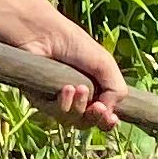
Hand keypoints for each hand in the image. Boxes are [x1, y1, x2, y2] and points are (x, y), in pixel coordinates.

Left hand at [0, 0, 127, 127]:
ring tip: (80, 88)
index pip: (102, 116)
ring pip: (72, 121)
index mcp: (93, 90)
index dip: (108, 122)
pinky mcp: (40, 100)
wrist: (46, 35)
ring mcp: (57, 101)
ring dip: (80, 108)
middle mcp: (75, 98)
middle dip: (96, 118)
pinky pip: (55, 115)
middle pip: (88, 123)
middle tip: (99, 107)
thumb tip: (110, 113)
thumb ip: (116, 90)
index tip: (113, 119)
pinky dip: (64, 104)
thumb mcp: (105, 65)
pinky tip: (66, 88)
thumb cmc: (75, 45)